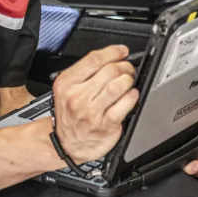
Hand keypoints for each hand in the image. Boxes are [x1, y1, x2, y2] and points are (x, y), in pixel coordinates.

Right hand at [51, 45, 139, 163]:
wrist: (66, 145)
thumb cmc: (69, 115)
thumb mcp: (66, 90)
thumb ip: (84, 73)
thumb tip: (112, 57)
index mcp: (66, 84)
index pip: (93, 60)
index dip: (113, 52)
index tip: (122, 51)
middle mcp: (77, 97)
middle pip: (109, 71)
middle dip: (124, 66)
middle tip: (127, 68)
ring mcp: (91, 112)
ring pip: (117, 86)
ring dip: (128, 80)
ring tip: (128, 81)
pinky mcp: (105, 126)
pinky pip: (123, 106)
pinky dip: (131, 97)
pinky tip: (131, 95)